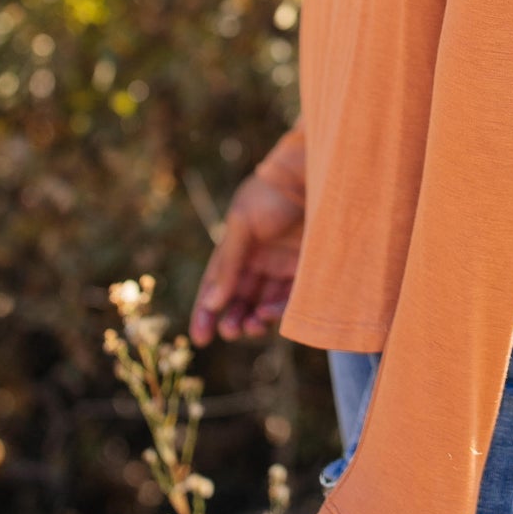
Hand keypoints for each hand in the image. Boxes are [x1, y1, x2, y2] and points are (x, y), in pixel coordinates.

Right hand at [189, 171, 303, 344]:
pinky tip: (267, 315)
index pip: (216, 286)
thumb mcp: (242, 223)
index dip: (206, 312)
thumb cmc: (271, 194)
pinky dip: (276, 312)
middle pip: (240, 301)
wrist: (311, 175)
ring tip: (249, 327)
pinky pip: (289, 300)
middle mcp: (259, 262)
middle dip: (231, 320)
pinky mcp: (306, 271)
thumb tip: (212, 302)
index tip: (201, 338)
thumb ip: (228, 263)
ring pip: (263, 306)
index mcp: (237, 249)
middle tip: (229, 332)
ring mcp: (282, 268)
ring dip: (253, 321)